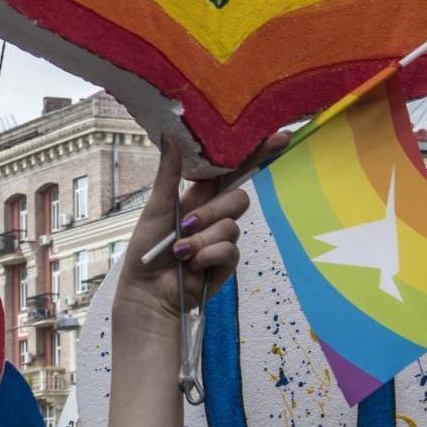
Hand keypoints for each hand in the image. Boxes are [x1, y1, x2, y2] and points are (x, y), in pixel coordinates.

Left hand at [111, 140, 258, 327]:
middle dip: (214, 211)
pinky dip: (208, 256)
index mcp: (199, 196)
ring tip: (181, 251)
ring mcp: (222, 239)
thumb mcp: (156, 207)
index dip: (256, 153)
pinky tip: (192, 265)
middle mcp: (214, 215)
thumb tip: (170, 134)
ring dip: (203, 238)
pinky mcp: (226, 263)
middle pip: (239, 197)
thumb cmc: (147, 250)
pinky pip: (230, 250)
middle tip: (186, 225)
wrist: (147, 292)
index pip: (232, 169)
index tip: (280, 136)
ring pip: (232, 226)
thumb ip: (169, 174)